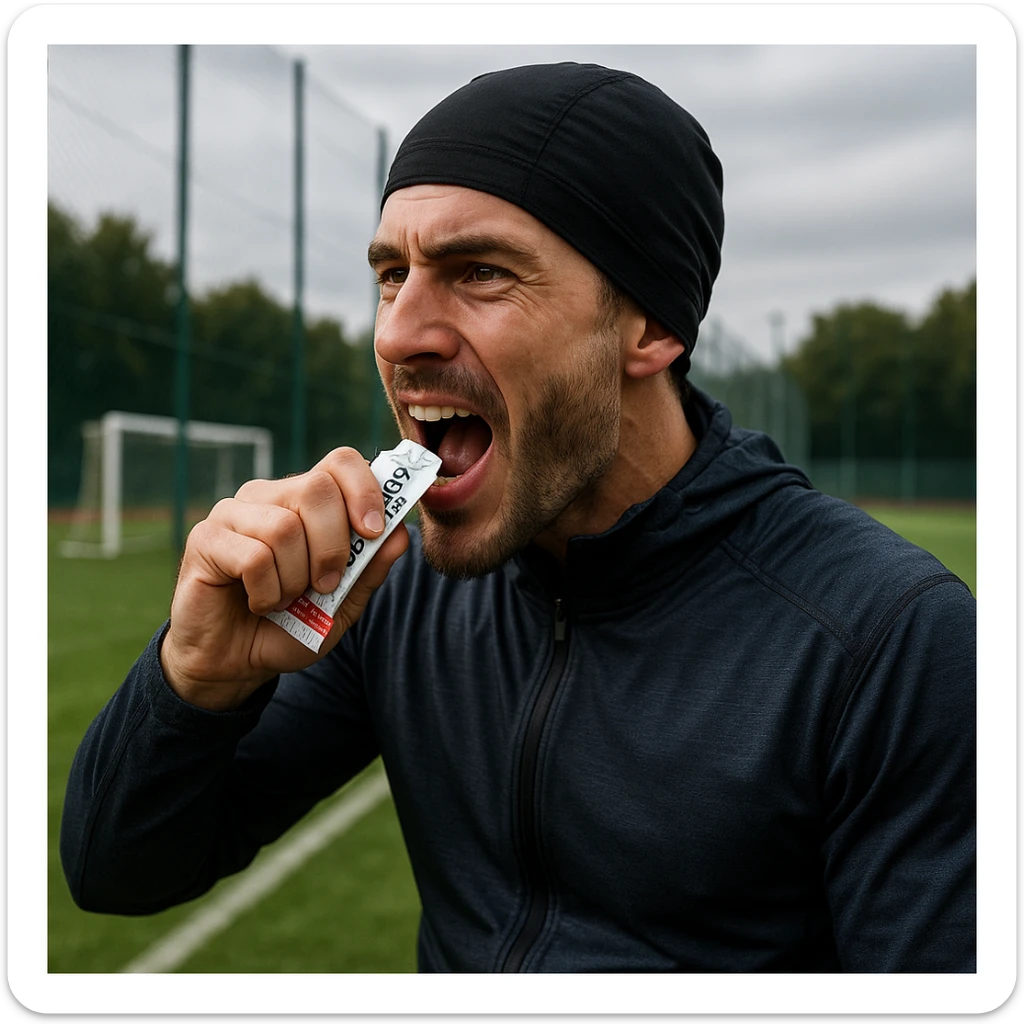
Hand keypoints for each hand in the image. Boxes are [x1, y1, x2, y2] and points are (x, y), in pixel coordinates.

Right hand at [160, 447, 406, 710]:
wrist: (236, 663)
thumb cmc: (290, 626)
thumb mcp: (343, 604)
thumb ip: (371, 568)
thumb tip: (400, 532)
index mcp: (306, 501)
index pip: (341, 462)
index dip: (365, 489)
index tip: (373, 530)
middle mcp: (269, 495)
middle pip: (318, 489)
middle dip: (333, 546)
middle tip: (324, 585)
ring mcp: (233, 512)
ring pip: (285, 527)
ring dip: (295, 579)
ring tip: (284, 599)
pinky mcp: (206, 538)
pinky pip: (254, 557)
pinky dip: (267, 593)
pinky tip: (258, 603)